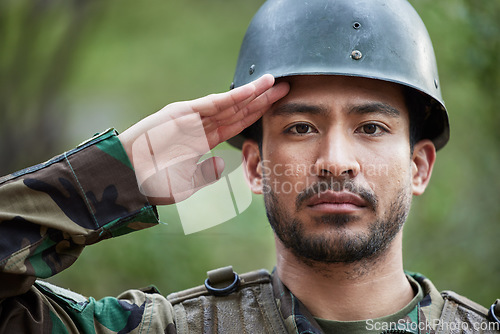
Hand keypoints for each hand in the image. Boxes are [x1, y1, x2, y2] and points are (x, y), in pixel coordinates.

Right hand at [118, 74, 288, 204]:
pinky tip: (252, 91)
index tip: (277, 107)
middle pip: (237, 110)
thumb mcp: (185, 184)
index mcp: (202, 140)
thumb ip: (205, 174)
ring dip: (252, 93)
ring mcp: (190, 117)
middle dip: (261, 99)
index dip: (256, 115)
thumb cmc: (151, 183)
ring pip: (228, 104)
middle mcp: (198, 125)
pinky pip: (212, 105)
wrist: (124, 178)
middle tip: (285, 88)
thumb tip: (221, 161)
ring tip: (274, 83)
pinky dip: (232, 97)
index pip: (236, 124)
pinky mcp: (181, 113)